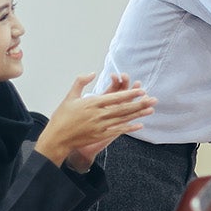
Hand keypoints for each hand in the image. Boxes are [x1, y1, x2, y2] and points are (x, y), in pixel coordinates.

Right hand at [39, 73, 154, 168]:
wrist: (57, 138)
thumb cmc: (62, 117)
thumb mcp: (70, 96)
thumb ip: (81, 82)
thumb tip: (92, 73)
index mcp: (92, 103)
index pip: (115, 97)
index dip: (129, 94)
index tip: (141, 90)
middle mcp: (98, 115)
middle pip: (123, 108)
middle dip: (139, 103)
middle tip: (153, 99)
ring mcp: (100, 126)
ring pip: (123, 119)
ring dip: (138, 114)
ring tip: (150, 110)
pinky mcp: (100, 135)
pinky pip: (118, 131)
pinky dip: (129, 128)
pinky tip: (139, 125)